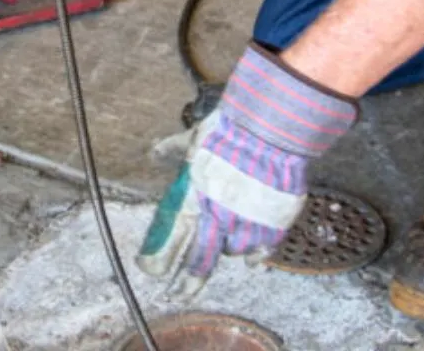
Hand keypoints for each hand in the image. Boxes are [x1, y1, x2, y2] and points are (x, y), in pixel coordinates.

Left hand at [136, 43, 357, 284]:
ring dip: (224, 248)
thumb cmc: (229, 131)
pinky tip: (250, 260)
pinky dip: (254, 255)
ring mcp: (246, 223)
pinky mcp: (272, 226)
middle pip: (199, 258)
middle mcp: (217, 216)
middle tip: (177, 293)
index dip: (160, 257)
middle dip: (186, 280)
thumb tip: (153, 152)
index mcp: (194, 196)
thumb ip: (173, 150)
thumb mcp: (194, 139)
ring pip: (230, 251)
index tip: (151, 271)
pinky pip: (260, 252)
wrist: (270, 129)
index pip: (172, 237)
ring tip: (224, 239)